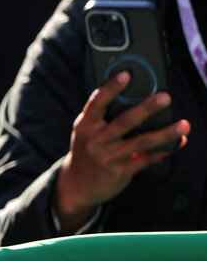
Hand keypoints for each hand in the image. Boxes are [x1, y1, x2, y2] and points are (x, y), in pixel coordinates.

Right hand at [54, 71, 189, 228]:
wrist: (76, 186)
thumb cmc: (87, 150)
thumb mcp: (86, 132)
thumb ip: (103, 117)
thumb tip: (134, 98)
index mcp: (85, 126)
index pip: (97, 103)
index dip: (111, 88)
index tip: (127, 74)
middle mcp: (95, 141)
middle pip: (124, 122)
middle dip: (146, 108)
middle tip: (166, 97)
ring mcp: (108, 157)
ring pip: (141, 142)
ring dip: (165, 133)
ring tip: (184, 125)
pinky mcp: (120, 172)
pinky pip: (146, 159)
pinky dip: (164, 151)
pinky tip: (177, 143)